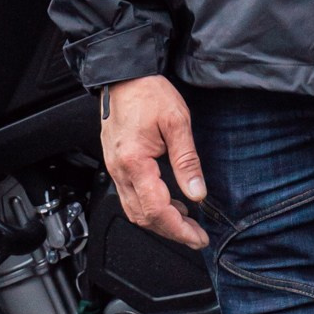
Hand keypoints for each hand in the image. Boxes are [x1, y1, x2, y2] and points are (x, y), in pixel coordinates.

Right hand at [100, 75, 208, 248]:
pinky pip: (130, 198)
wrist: (123, 75)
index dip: (179, 230)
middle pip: (143, 218)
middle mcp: (120, 170)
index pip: (157, 210)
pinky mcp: (115, 164)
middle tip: (196, 236)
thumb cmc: (147, 92)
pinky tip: (168, 203)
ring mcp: (115, 169)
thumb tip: (197, 193)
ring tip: (186, 222)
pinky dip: (150, 208)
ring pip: (134, 212)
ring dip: (160, 222)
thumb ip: (187, 160)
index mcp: (135, 162)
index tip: (198, 238)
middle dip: (172, 232)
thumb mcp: (177, 121)